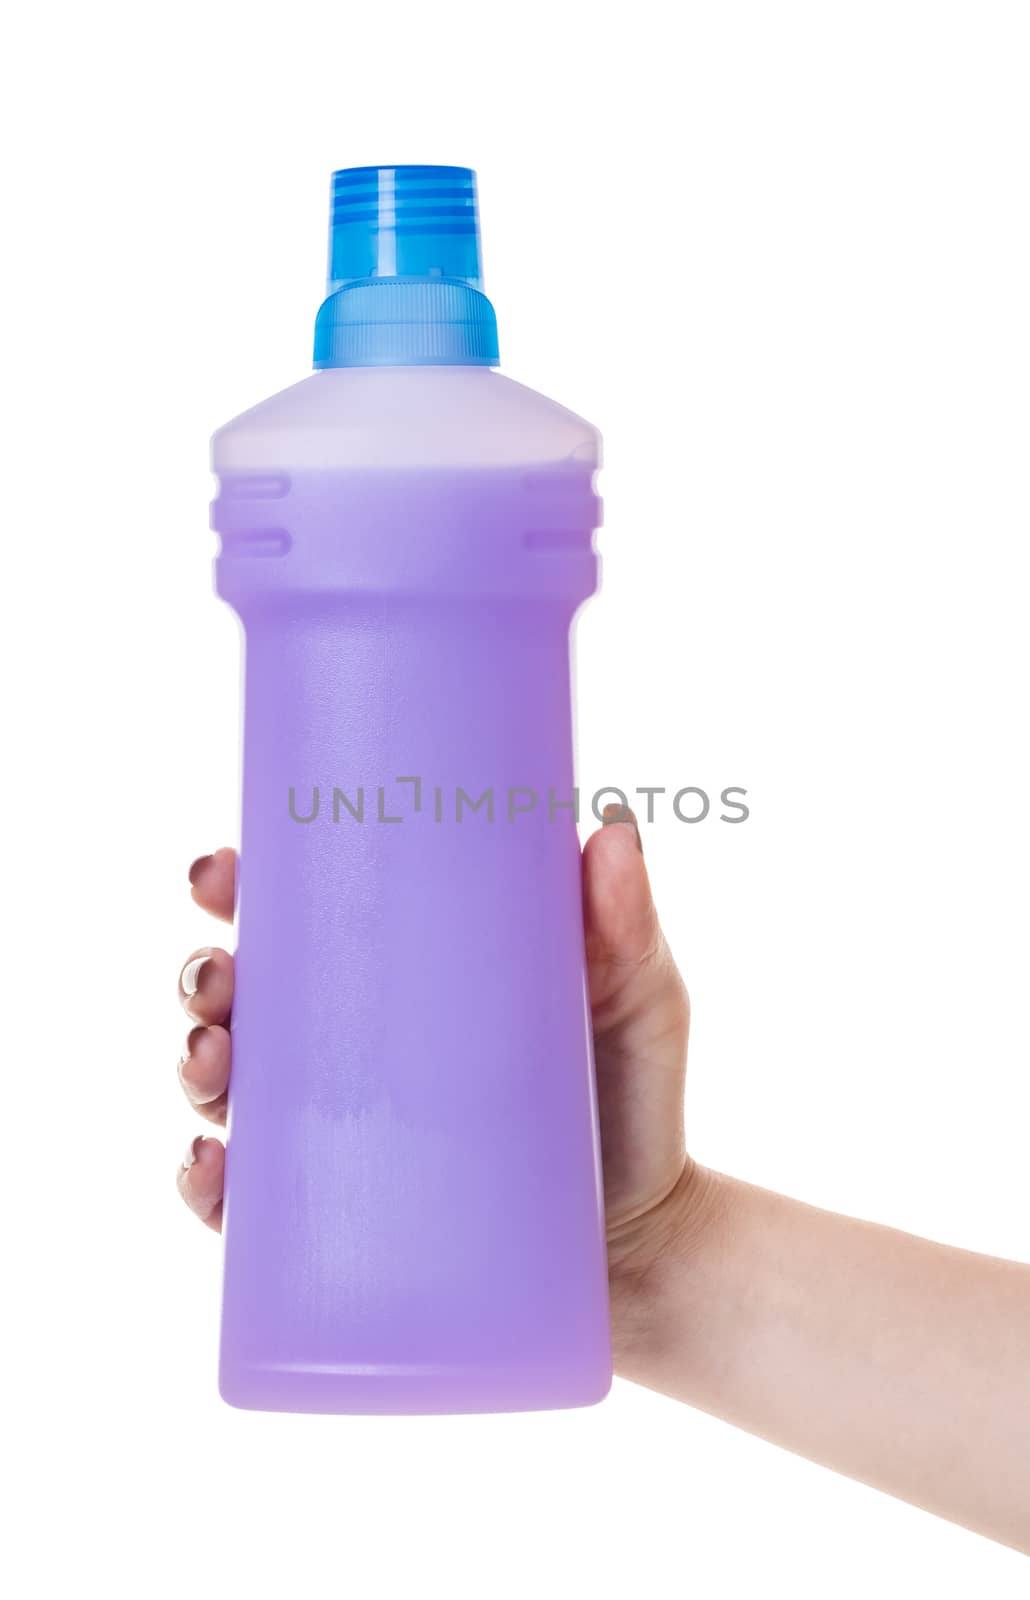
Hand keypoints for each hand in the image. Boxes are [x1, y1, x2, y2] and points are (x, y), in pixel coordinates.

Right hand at [175, 807, 694, 1358]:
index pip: (298, 923)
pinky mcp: (343, 1226)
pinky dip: (207, 1184)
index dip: (237, 889)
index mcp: (398, 983)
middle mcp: (350, 1058)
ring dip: (193, 1066)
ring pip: (229, 1094)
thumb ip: (626, 922)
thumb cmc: (633, 1103)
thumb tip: (609, 823)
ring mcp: (339, 1144)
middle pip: (243, 1003)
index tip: (220, 870)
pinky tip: (209, 1166)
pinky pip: (247, 1208)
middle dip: (204, 977)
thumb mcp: (635, 1001)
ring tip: (210, 1059)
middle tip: (218, 972)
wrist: (654, 1243)